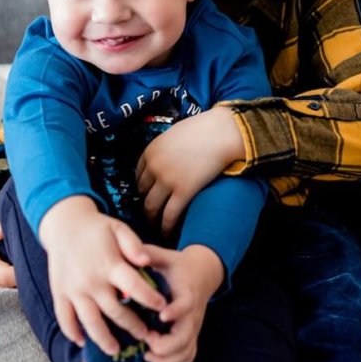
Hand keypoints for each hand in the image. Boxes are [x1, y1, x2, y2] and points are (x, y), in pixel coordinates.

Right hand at [38, 196, 166, 354]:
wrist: (63, 223)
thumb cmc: (97, 228)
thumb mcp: (118, 228)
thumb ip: (134, 245)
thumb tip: (147, 261)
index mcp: (109, 265)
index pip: (134, 287)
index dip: (149, 298)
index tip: (162, 307)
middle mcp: (91, 281)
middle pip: (115, 311)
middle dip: (132, 326)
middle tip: (146, 335)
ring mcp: (73, 289)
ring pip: (90, 322)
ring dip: (103, 339)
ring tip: (115, 350)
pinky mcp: (59, 293)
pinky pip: (64, 318)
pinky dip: (72, 332)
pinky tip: (82, 342)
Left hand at [136, 107, 244, 233]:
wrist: (221, 132)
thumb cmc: (203, 130)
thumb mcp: (175, 135)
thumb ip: (166, 150)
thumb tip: (168, 160)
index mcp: (150, 151)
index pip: (139, 176)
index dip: (143, 189)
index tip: (148, 196)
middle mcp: (154, 167)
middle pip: (142, 193)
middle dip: (146, 205)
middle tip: (151, 215)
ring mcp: (167, 181)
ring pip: (151, 207)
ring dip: (153, 219)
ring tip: (158, 226)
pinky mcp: (183, 192)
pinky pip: (169, 215)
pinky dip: (166, 226)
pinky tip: (168, 232)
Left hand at [142, 243, 223, 361]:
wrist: (202, 273)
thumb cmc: (177, 265)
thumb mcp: (164, 256)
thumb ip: (148, 254)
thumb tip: (129, 252)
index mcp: (186, 292)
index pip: (186, 305)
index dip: (176, 312)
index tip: (162, 316)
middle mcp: (193, 313)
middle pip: (186, 337)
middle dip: (165, 345)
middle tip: (146, 339)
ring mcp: (193, 327)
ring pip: (187, 352)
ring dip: (167, 359)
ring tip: (147, 354)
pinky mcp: (191, 336)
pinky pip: (188, 356)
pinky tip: (154, 357)